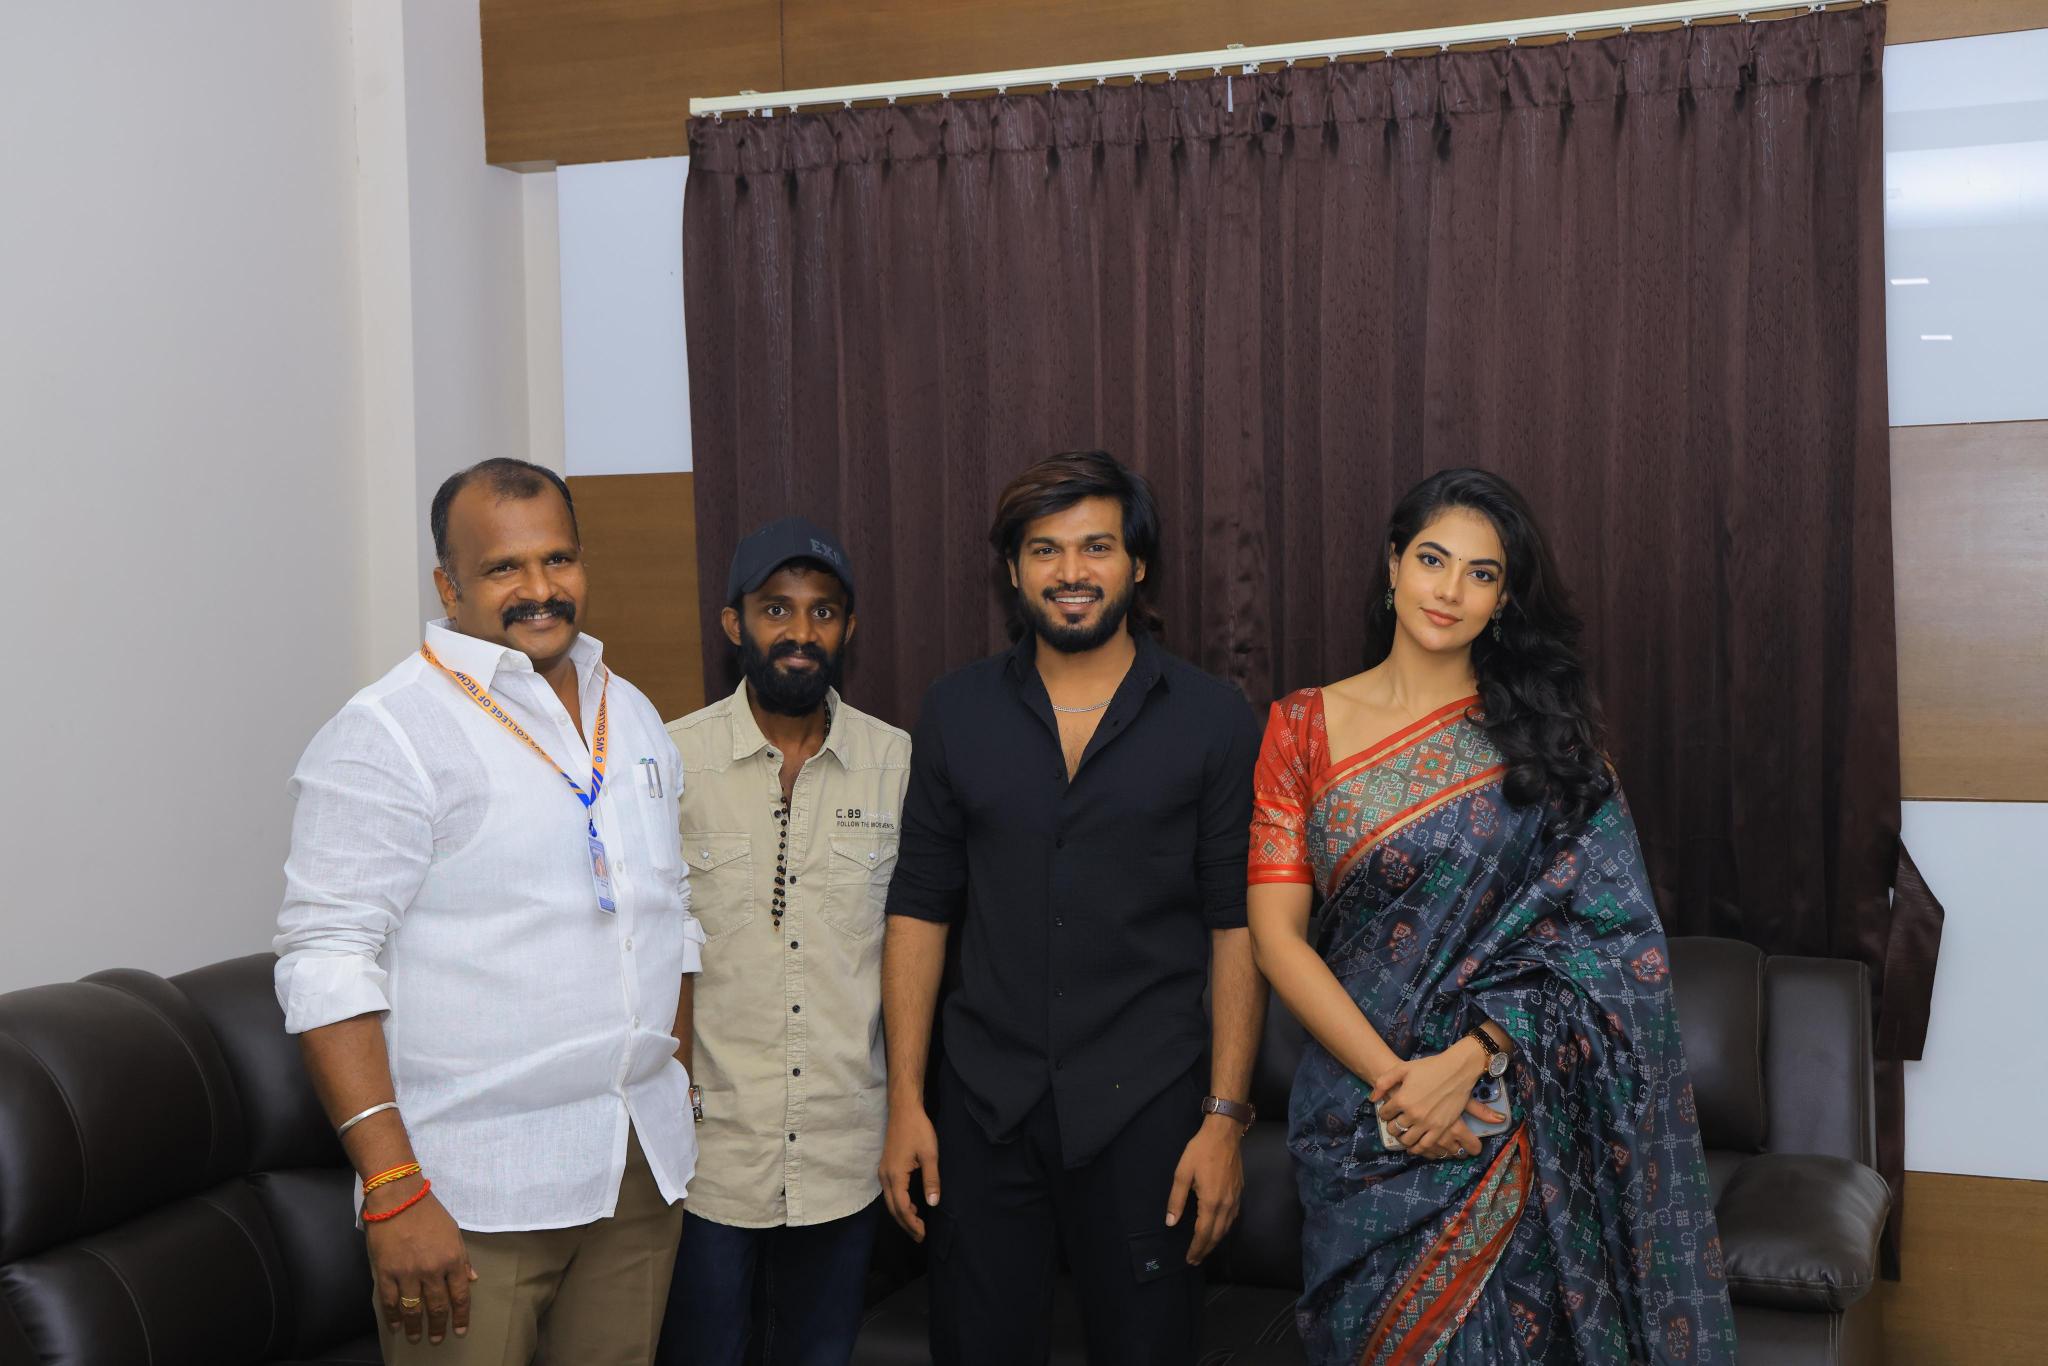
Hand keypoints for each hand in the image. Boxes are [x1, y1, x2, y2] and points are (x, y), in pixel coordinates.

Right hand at [366, 1180, 472, 1344]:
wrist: (398, 1197)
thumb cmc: (429, 1212)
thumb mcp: (454, 1232)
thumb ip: (463, 1258)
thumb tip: (473, 1279)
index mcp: (452, 1259)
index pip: (460, 1295)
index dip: (461, 1316)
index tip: (460, 1330)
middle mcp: (432, 1270)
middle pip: (437, 1306)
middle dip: (438, 1326)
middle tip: (437, 1339)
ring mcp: (408, 1273)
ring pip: (412, 1309)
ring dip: (415, 1327)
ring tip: (416, 1338)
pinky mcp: (386, 1272)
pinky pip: (390, 1301)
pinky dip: (393, 1317)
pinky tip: (395, 1326)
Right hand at [879, 1101, 940, 1241]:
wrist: (903, 1110)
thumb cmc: (918, 1129)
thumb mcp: (929, 1154)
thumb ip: (931, 1180)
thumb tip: (933, 1203)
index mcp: (896, 1176)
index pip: (902, 1207)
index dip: (912, 1223)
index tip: (923, 1234)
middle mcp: (885, 1177)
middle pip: (893, 1208)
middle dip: (906, 1224)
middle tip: (920, 1236)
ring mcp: (883, 1172)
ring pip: (890, 1201)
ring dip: (902, 1215)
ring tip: (916, 1225)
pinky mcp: (886, 1167)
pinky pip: (891, 1192)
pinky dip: (899, 1204)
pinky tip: (912, 1204)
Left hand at [1165, 1115, 1244, 1263]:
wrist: (1224, 1135)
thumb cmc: (1200, 1151)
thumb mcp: (1182, 1173)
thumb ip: (1176, 1199)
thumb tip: (1171, 1222)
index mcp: (1211, 1202)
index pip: (1203, 1233)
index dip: (1196, 1248)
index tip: (1189, 1259)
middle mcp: (1226, 1205)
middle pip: (1216, 1235)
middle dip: (1205, 1249)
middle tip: (1195, 1260)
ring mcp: (1235, 1200)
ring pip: (1226, 1228)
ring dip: (1215, 1241)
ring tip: (1204, 1249)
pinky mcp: (1239, 1193)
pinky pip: (1232, 1219)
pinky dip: (1224, 1229)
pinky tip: (1218, 1230)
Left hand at [1371, 1045, 1504, 1159]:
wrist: (1456, 1070)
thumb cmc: (1429, 1067)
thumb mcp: (1402, 1068)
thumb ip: (1384, 1082)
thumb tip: (1372, 1098)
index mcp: (1401, 1099)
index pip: (1385, 1113)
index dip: (1384, 1113)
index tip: (1388, 1112)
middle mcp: (1413, 1113)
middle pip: (1394, 1129)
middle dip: (1392, 1127)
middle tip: (1395, 1124)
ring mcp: (1427, 1122)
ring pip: (1408, 1140)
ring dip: (1403, 1139)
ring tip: (1404, 1134)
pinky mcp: (1440, 1128)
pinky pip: (1425, 1145)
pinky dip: (1418, 1149)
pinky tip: (1415, 1146)